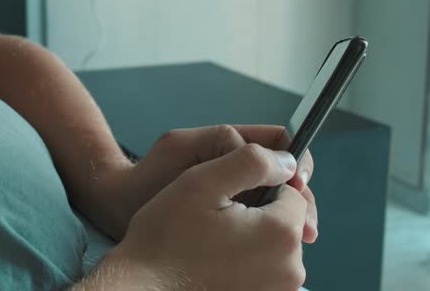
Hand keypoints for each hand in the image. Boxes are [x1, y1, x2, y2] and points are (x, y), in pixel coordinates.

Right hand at [110, 144, 307, 290]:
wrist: (145, 287)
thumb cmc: (167, 237)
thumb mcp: (201, 181)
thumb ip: (251, 161)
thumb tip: (288, 162)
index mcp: (281, 233)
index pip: (293, 191)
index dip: (260, 183)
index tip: (227, 193)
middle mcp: (291, 268)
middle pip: (287, 220)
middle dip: (259, 211)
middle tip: (215, 217)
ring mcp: (278, 290)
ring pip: (275, 245)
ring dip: (252, 236)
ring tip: (212, 239)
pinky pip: (264, 269)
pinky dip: (245, 261)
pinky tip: (214, 259)